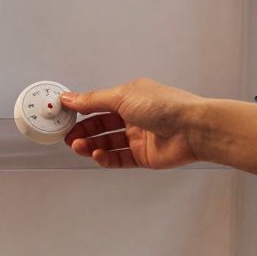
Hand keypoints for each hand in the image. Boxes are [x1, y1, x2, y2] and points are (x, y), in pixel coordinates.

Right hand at [60, 79, 205, 168]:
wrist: (192, 129)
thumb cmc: (165, 106)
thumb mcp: (123, 96)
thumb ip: (93, 100)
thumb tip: (70, 97)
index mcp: (130, 97)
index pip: (99, 104)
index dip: (81, 109)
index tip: (64, 115)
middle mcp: (134, 116)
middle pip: (101, 125)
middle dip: (83, 130)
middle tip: (67, 136)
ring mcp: (139, 137)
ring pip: (107, 143)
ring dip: (90, 145)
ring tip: (78, 146)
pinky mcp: (143, 156)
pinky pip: (119, 159)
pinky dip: (105, 158)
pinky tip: (97, 155)